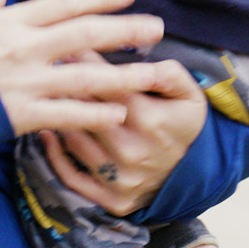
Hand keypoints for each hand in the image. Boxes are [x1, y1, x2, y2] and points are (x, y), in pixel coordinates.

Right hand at [0, 0, 166, 136]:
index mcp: (11, 23)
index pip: (64, 3)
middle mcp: (24, 49)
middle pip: (85, 35)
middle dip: (124, 30)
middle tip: (157, 27)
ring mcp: (25, 83)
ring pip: (85, 77)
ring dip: (123, 75)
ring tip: (154, 73)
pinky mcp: (22, 116)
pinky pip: (67, 115)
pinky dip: (95, 115)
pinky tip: (120, 114)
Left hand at [40, 58, 207, 215]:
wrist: (199, 175)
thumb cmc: (186, 125)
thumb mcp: (189, 93)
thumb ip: (166, 73)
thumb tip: (137, 66)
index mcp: (150, 120)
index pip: (106, 84)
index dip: (85, 63)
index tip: (71, 48)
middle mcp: (132, 151)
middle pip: (84, 111)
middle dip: (67, 87)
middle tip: (53, 70)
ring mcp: (120, 179)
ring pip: (73, 139)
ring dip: (59, 116)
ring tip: (51, 96)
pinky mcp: (112, 199)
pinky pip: (71, 176)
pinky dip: (54, 155)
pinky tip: (49, 133)